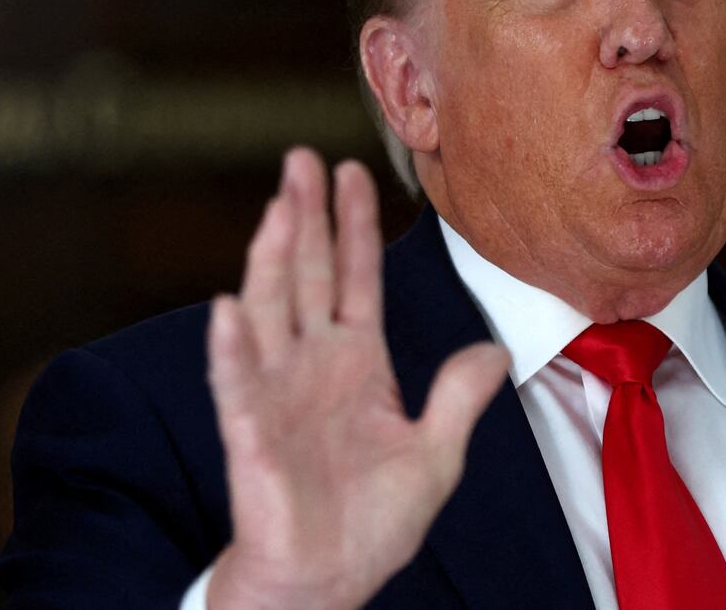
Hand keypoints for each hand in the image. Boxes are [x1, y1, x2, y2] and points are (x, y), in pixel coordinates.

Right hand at [204, 148, 509, 609]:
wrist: (327, 582)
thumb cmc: (369, 525)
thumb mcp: (435, 455)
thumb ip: (459, 398)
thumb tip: (496, 350)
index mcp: (356, 363)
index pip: (353, 278)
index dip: (354, 227)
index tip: (353, 172)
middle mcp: (311, 366)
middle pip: (306, 275)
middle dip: (304, 216)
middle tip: (300, 158)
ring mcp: (277, 395)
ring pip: (270, 312)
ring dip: (270, 259)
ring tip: (278, 206)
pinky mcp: (251, 435)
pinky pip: (239, 385)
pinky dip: (232, 349)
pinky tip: (229, 308)